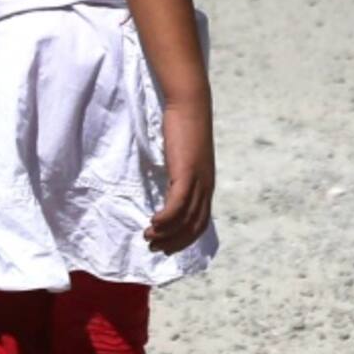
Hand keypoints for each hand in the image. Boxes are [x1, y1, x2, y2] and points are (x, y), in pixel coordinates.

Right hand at [146, 96, 215, 254]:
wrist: (190, 105)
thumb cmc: (183, 128)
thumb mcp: (183, 159)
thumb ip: (179, 176)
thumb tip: (167, 189)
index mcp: (206, 185)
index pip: (200, 224)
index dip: (183, 240)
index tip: (166, 247)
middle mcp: (205, 187)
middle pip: (193, 226)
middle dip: (174, 242)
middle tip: (154, 248)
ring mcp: (198, 181)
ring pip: (185, 219)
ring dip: (166, 233)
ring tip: (148, 237)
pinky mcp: (187, 173)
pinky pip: (177, 205)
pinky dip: (166, 218)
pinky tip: (152, 223)